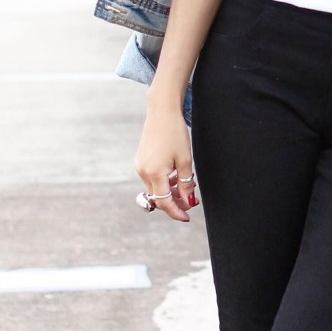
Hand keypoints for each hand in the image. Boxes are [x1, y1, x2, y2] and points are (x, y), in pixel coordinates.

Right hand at [134, 96, 197, 222]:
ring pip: (155, 189)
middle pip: (158, 198)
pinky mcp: (140, 161)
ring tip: (186, 185)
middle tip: (191, 201)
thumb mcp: (185, 161)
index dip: (176, 212)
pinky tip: (176, 177)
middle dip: (174, 203)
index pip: (164, 202)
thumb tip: (189, 202)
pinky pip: (152, 179)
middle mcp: (143, 172)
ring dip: (170, 192)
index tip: (187, 218)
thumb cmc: (176, 134)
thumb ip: (186, 184)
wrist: (162, 112)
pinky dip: (163, 183)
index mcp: (154, 173)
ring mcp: (140, 167)